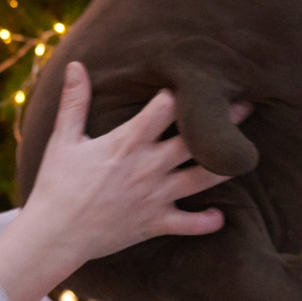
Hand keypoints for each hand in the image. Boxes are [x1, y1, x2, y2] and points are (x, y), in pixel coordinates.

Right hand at [0, 64, 231, 300]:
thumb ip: (74, 102)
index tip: (198, 81)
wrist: (54, 235)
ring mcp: (156, 196)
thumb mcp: (63, 140)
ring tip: (245, 153)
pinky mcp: (156, 223)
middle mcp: (149, 167)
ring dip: (227, 166)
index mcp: (128, 142)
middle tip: (247, 105)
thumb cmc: (57, 185)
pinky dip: (208, 222)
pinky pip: (191, 224)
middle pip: (196, 139)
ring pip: (204, 178)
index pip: (166, 108)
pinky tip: (221, 216)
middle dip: (224, 121)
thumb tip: (75, 65)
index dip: (182, 94)